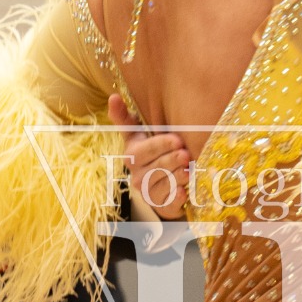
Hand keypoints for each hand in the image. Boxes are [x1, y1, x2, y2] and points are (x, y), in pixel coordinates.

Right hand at [108, 92, 190, 219]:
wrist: (159, 185)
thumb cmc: (151, 153)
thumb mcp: (138, 135)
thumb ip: (126, 118)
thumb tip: (113, 96)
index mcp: (132, 154)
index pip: (143, 149)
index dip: (160, 145)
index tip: (177, 140)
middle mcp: (136, 174)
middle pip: (155, 166)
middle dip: (171, 159)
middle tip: (185, 153)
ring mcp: (147, 191)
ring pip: (162, 183)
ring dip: (176, 176)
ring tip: (189, 169)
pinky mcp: (160, 205)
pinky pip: (168, 201)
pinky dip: (176, 196)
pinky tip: (184, 191)